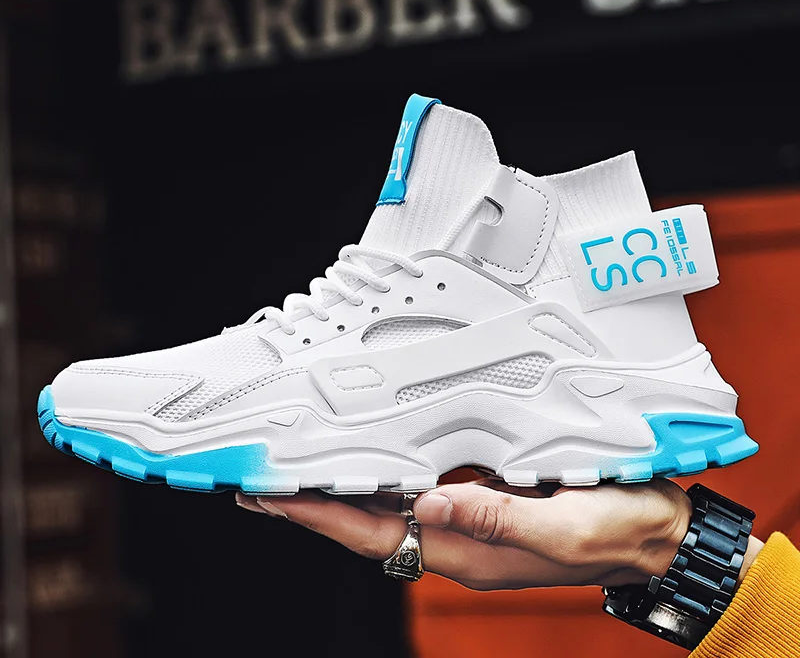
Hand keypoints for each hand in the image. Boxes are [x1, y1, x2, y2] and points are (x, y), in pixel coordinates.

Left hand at [236, 478, 696, 590]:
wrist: (656, 536)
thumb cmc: (620, 530)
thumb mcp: (567, 527)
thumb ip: (499, 519)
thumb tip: (430, 505)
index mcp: (471, 551)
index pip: (377, 533)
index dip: (321, 516)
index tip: (273, 496)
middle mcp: (460, 540)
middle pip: (369, 524)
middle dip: (315, 505)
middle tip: (264, 485)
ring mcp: (471, 523)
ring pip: (390, 508)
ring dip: (343, 491)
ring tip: (300, 472)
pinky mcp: (486, 504)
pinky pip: (420, 493)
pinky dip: (385, 478)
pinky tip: (370, 461)